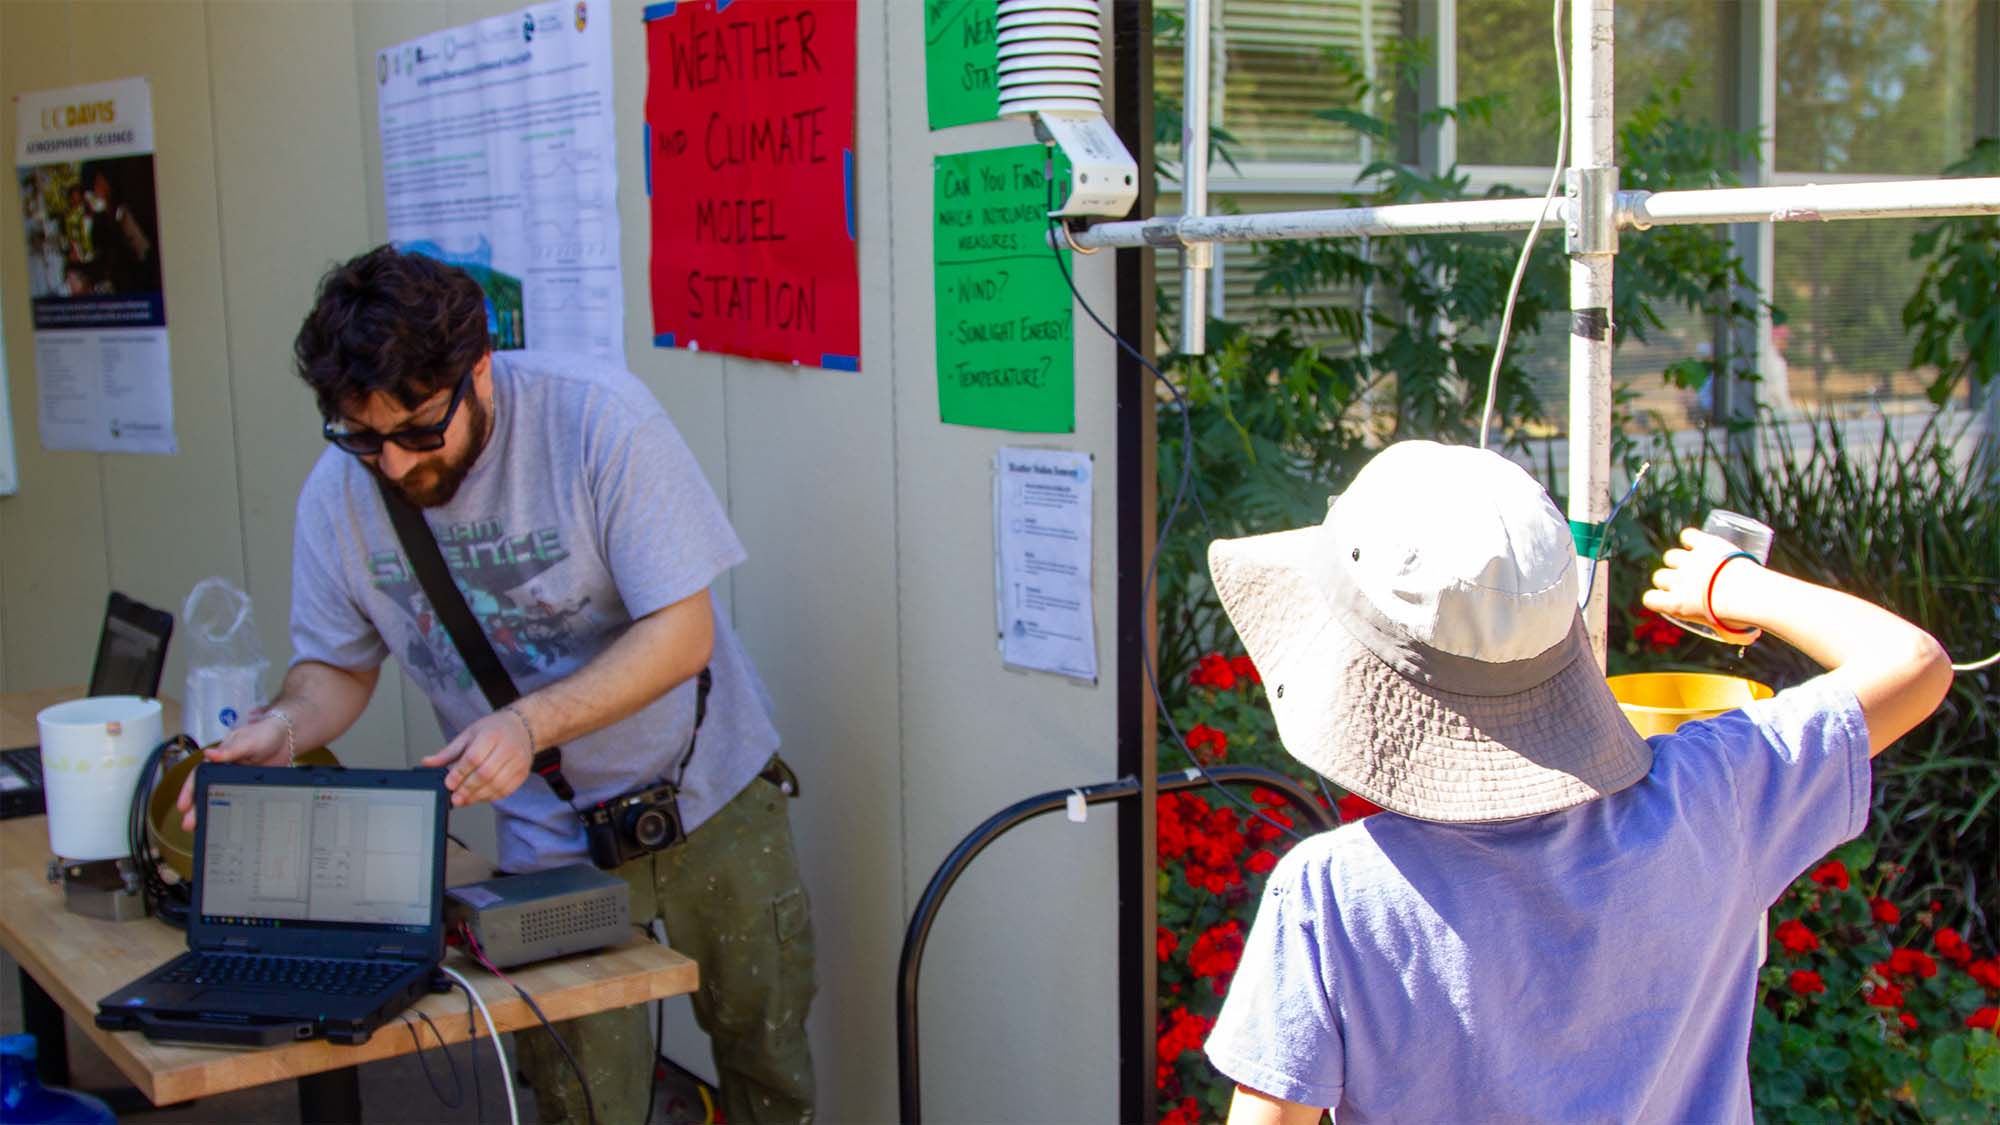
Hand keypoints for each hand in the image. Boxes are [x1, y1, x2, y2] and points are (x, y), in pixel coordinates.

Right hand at [176, 712, 291, 830]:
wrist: (288, 738)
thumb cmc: (264, 734)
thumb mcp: (247, 741)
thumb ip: (230, 750)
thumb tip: (209, 755)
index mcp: (220, 758)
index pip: (199, 776)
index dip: (189, 791)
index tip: (182, 806)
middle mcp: (225, 771)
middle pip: (207, 791)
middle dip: (197, 808)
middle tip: (189, 824)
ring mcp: (237, 781)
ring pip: (221, 798)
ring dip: (212, 812)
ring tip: (204, 828)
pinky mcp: (250, 788)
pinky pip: (238, 801)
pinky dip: (232, 812)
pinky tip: (228, 823)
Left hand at [421, 710, 533, 807]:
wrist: (522, 728)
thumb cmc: (494, 730)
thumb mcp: (469, 734)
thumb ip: (448, 752)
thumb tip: (427, 763)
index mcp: (492, 735)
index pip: (474, 757)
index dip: (460, 773)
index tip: (448, 783)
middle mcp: (508, 748)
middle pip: (486, 773)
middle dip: (467, 788)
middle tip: (454, 797)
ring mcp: (518, 762)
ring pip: (497, 785)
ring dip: (477, 796)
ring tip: (464, 799)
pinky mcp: (522, 773)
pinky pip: (505, 790)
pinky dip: (490, 797)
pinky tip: (478, 797)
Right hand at [1642, 527, 1762, 643]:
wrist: (1751, 594)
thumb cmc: (1741, 618)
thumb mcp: (1731, 633)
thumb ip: (1731, 634)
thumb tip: (1747, 637)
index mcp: (1676, 605)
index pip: (1650, 599)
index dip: (1658, 599)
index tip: (1670, 600)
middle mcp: (1677, 581)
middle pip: (1660, 576)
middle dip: (1670, 579)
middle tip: (1688, 583)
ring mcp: (1689, 561)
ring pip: (1671, 556)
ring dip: (1680, 559)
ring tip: (1695, 563)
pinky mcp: (1704, 545)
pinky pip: (1688, 536)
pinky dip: (1692, 539)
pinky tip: (1698, 543)